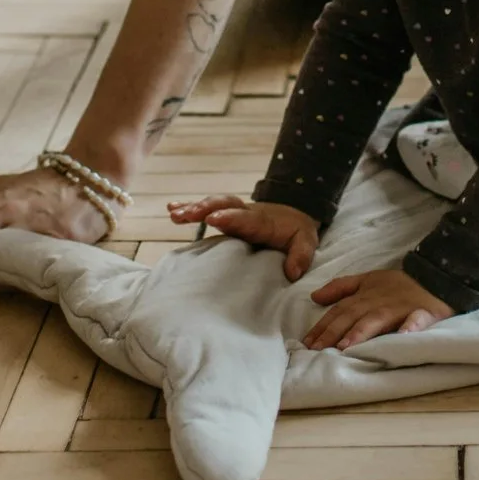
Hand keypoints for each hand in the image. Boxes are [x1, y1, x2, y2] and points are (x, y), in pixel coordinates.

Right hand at [167, 195, 320, 279]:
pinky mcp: (226, 216)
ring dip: (193, 208)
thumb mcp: (307, 243)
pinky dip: (189, 207)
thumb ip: (301, 256)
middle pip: (225, 205)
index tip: (213, 218)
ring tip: (174, 213)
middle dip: (206, 208)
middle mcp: (245, 213)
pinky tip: (171, 209)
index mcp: (263, 221)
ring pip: (213, 205)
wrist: (295, 213)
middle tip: (188, 214)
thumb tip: (291, 273)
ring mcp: (234, 213)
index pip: (245, 218)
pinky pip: (207, 210)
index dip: (230, 217)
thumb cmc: (297, 232)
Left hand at [303, 268, 451, 349]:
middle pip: (352, 316)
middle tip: (317, 350)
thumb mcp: (368, 280)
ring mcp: (400, 308)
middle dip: (333, 332)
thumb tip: (314, 296)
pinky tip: (402, 336)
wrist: (437, 276)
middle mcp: (378, 302)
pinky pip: (416, 320)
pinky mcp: (423, 313)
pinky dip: (410, 327)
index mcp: (365, 295)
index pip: (339, 310)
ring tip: (346, 347)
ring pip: (377, 319)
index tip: (306, 343)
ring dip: (361, 332)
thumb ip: (341, 287)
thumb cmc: (400, 285)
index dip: (322, 326)